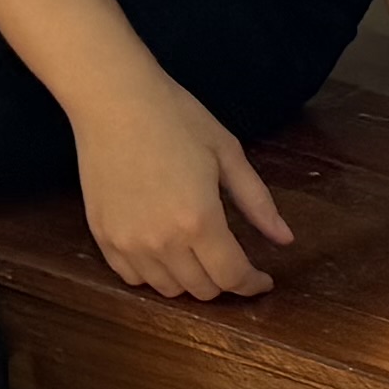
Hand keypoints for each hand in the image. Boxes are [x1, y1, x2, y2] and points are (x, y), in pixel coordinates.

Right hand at [72, 71, 292, 299]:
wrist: (113, 99)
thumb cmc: (175, 118)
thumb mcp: (227, 153)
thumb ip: (257, 202)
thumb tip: (285, 239)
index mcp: (199, 220)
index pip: (232, 277)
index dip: (252, 284)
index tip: (262, 279)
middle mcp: (162, 242)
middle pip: (202, 289)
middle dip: (224, 280)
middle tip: (230, 258)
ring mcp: (128, 242)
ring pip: (168, 289)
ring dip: (189, 279)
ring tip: (197, 253)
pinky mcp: (102, 236)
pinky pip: (131, 277)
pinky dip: (153, 273)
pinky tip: (162, 250)